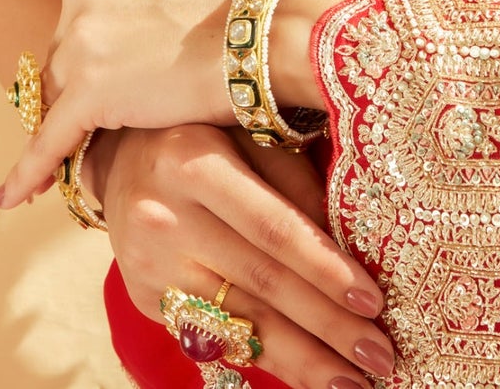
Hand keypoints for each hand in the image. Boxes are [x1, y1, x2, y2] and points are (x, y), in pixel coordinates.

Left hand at [0, 0, 239, 211]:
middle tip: (110, 121)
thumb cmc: (235, 21)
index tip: (102, 81)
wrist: (259, 40)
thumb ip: (137, 8)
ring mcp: (80, 42)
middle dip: (82, 93)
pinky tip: (8, 201)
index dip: (90, 59)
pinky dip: (27, 174)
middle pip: (62, 59)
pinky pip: (48, 141)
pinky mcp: (85, 91)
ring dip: (67, 129)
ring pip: (56, 99)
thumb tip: (125, 48)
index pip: (78, 23)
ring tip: (67, 166)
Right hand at [103, 123, 394, 388]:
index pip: (270, 227)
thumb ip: (295, 181)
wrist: (119, 155)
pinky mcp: (146, 299)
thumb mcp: (247, 134)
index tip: (373, 301)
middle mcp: (164, 217)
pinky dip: (265, 358)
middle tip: (380, 355)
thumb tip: (353, 245)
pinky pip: (215, 336)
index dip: (324, 268)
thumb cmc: (204, 136)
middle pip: (259, 283)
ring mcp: (150, 266)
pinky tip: (304, 373)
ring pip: (239, 323)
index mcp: (194, 162)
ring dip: (302, 360)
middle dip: (326, 326)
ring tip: (352, 381)